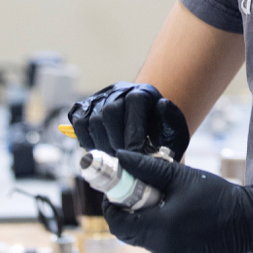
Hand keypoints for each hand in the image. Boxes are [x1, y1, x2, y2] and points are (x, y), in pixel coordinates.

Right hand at [68, 82, 189, 160]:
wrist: (147, 129)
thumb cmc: (161, 133)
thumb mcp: (174, 130)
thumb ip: (172, 121)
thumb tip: (162, 104)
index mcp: (143, 92)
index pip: (133, 106)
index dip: (133, 136)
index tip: (136, 157)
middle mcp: (119, 90)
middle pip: (109, 114)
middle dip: (115, 143)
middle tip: (122, 162)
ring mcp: (100, 98)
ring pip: (92, 120)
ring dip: (101, 145)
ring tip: (112, 159)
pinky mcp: (85, 108)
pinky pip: (79, 124)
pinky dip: (86, 141)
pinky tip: (100, 151)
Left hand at [102, 150, 252, 252]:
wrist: (251, 220)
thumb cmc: (218, 196)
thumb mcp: (181, 177)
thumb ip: (147, 168)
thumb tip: (121, 157)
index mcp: (160, 228)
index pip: (118, 223)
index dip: (112, 205)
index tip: (116, 190)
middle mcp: (163, 248)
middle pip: (129, 233)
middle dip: (127, 212)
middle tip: (136, 192)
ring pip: (144, 239)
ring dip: (144, 220)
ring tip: (160, 200)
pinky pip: (159, 245)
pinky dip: (159, 230)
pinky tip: (174, 214)